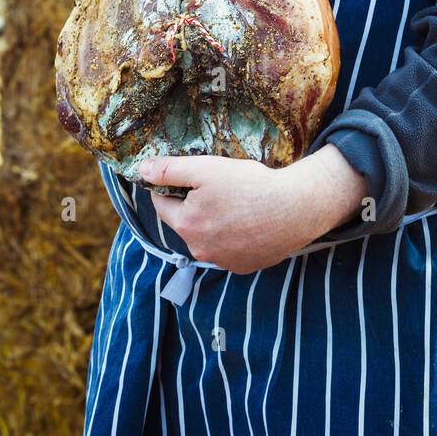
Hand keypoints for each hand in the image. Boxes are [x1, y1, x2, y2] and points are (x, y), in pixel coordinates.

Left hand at [138, 146, 368, 274]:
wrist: (295, 208)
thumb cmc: (249, 185)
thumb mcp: (205, 169)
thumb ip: (170, 170)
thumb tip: (141, 170)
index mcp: (186, 225)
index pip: (162, 204)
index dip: (172, 186)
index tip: (191, 176)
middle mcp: (199, 250)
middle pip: (186, 222)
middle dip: (195, 205)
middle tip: (220, 187)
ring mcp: (223, 262)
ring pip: (208, 237)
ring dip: (215, 222)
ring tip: (238, 203)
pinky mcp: (244, 267)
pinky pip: (230, 249)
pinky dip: (235, 236)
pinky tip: (251, 221)